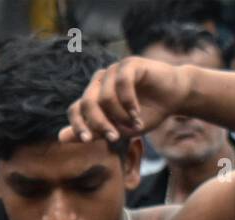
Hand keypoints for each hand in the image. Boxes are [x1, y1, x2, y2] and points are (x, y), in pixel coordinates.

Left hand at [59, 56, 192, 144]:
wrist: (174, 98)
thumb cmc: (147, 113)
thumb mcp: (118, 129)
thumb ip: (92, 132)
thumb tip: (60, 137)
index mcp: (94, 95)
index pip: (75, 109)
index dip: (78, 125)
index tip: (88, 140)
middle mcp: (100, 81)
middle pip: (87, 103)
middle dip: (100, 124)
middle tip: (114, 138)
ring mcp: (114, 70)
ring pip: (105, 97)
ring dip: (119, 116)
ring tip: (134, 125)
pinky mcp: (130, 64)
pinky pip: (121, 84)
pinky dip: (128, 103)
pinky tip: (137, 113)